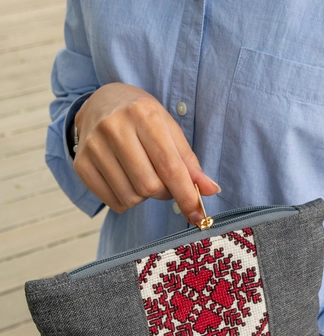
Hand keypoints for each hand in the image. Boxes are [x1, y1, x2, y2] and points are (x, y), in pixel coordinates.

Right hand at [73, 83, 219, 220]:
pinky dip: (126, 201)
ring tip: (143, 176)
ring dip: (144, 197)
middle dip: (164, 193)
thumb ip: (190, 163)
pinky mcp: (80, 163)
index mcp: (143, 114)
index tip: (198, 214)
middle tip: (164, 182)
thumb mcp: (170, 132)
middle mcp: (114, 127)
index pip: (169, 166)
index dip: (186, 194)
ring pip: (130, 197)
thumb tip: (211, 190)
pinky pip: (113, 202)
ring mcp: (93, 146)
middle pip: (149, 186)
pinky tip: (126, 180)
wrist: (101, 103)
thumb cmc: (143, 119)